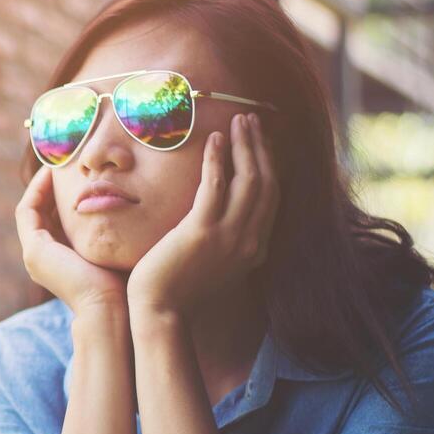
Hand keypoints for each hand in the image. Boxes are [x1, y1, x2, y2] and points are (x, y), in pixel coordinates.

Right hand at [15, 165, 130, 317]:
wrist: (112, 308)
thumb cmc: (125, 284)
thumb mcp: (119, 251)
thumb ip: (119, 233)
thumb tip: (139, 209)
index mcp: (61, 261)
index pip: (56, 222)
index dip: (63, 196)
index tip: (79, 174)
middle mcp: (43, 259)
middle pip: (42, 214)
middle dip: (52, 188)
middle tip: (67, 162)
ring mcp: (35, 255)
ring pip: (32, 210)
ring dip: (42, 186)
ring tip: (58, 162)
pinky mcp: (34, 250)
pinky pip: (28, 211)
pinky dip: (37, 190)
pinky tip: (53, 173)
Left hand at [127, 111, 278, 321]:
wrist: (161, 313)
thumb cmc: (178, 289)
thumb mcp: (213, 263)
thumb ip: (225, 241)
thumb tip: (222, 216)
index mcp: (255, 250)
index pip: (272, 198)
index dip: (270, 165)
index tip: (261, 141)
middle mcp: (250, 242)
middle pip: (267, 183)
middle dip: (261, 148)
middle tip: (253, 121)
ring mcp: (229, 238)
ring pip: (249, 180)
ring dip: (245, 145)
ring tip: (240, 121)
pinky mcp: (202, 233)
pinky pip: (216, 187)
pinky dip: (217, 159)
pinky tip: (214, 138)